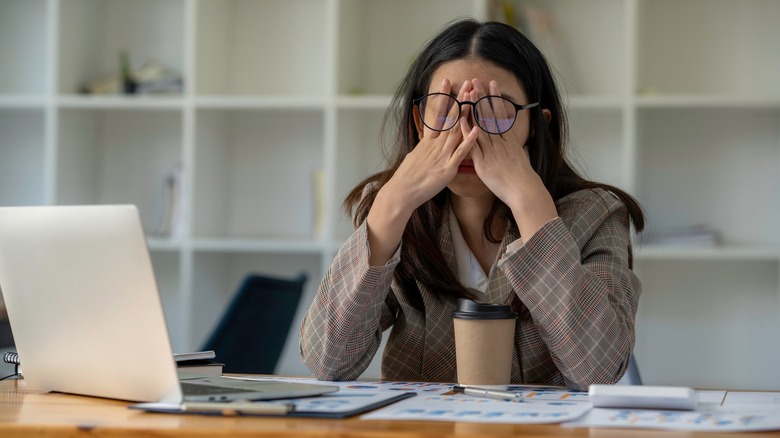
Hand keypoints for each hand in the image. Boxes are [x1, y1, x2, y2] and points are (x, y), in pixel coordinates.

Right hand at [383, 78, 479, 212]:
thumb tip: (426, 141)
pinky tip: (476, 129)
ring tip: (474, 98)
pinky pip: (460, 153)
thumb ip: (424, 147)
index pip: (437, 114)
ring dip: (467, 114)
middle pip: (450, 118)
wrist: (402, 192)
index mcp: (428, 141)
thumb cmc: (407, 177)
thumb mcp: (414, 156)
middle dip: (459, 100)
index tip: (447, 82)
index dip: (443, 97)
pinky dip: (469, 141)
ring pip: (456, 131)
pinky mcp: (447, 168)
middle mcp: (435, 145)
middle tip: (467, 83)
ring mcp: (442, 155)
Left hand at [464, 78, 556, 238]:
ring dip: (474, 108)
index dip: (495, 99)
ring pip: (481, 125)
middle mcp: (500, 142)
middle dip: (482, 97)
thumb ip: (515, 147)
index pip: (501, 114)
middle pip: (490, 115)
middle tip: (476, 80)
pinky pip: (473, 145)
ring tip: (468, 92)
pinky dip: (467, 132)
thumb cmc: (523, 178)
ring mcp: (491, 151)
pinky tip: (461, 119)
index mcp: (509, 140)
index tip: (491, 84)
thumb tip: (515, 141)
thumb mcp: (522, 157)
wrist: (524, 192)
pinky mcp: (483, 163)